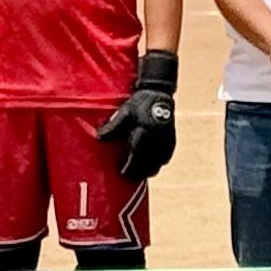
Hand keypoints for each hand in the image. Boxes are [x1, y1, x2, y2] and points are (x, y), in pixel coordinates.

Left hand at [99, 52, 178, 180]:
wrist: (159, 94)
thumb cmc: (139, 104)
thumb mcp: (124, 112)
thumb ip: (113, 126)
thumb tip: (99, 138)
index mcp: (144, 131)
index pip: (135, 156)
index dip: (129, 168)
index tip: (121, 173)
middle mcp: (156, 138)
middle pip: (147, 164)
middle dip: (137, 173)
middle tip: (128, 176)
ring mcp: (166, 141)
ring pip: (157, 164)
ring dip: (147, 171)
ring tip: (138, 173)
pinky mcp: (171, 141)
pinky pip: (165, 159)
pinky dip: (157, 164)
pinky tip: (150, 166)